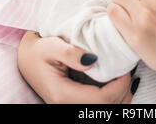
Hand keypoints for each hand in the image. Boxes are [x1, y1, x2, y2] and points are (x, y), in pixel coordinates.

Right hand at [18, 31, 138, 102]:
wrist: (26, 58)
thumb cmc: (38, 50)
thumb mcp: (51, 45)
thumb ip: (70, 53)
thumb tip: (93, 61)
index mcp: (62, 94)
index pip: (101, 100)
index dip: (119, 87)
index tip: (125, 69)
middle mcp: (66, 105)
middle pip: (105, 109)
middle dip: (123, 92)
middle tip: (130, 72)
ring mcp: (70, 106)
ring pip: (104, 111)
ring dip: (121, 97)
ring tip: (128, 79)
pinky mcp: (74, 102)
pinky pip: (98, 107)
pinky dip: (114, 98)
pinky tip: (121, 85)